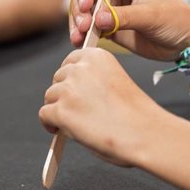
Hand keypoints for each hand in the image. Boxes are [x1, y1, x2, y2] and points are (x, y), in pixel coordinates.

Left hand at [40, 48, 165, 166]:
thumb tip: (71, 93)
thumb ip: (93, 81)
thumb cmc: (136, 114)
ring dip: (57, 109)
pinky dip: (50, 124)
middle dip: (63, 94)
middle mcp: (80, 68)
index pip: (71, 60)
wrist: (144, 133)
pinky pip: (44, 115)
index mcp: (97, 56)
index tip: (74, 89)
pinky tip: (60, 132)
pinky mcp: (61, 111)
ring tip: (72, 123)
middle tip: (74, 110)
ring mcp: (69, 89)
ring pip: (50, 97)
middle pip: (58, 78)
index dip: (71, 77)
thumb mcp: (114, 81)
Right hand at [69, 0, 189, 60]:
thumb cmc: (177, 19)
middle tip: (83, 26)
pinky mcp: (111, 27)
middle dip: (80, 9)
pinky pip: (92, 29)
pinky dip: (84, 35)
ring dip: (79, 23)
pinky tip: (81, 42)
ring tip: (79, 37)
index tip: (86, 7)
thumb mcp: (152, 15)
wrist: (188, 43)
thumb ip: (124, 16)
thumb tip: (98, 20)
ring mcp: (112, 8)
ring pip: (85, 12)